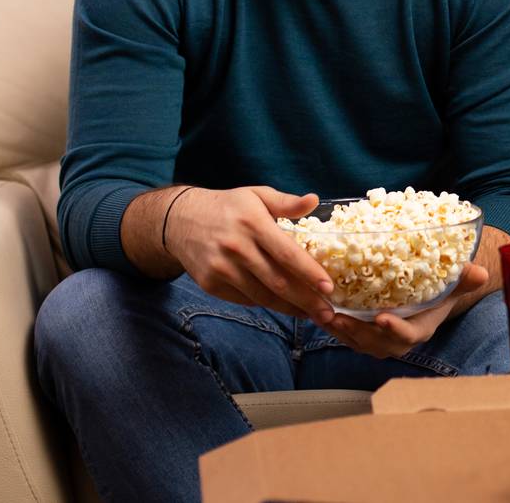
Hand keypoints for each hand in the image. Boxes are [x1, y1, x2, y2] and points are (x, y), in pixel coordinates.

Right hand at [165, 185, 337, 322]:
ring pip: (262, 296)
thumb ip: (286, 202)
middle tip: (328, 313)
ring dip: (289, 308)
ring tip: (311, 313)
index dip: (309, 273)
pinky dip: (266, 303)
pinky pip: (245, 299)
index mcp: (253, 223)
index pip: (287, 253)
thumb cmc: (227, 206)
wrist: (179, 219)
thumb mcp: (256, 195)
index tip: (329, 287)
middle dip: (306, 300)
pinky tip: (284, 305)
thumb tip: (314, 200)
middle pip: (277, 281)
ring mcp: (221, 268)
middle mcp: (237, 247)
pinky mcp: (210, 284)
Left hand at [320, 264, 488, 358]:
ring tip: (324, 314)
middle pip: (376, 343)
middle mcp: (398, 340)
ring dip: (339, 330)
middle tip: (339, 317)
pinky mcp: (363, 334)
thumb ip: (464, 279)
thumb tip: (481, 271)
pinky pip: (346, 334)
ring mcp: (379, 340)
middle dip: (356, 332)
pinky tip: (318, 311)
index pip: (408, 334)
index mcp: (420, 329)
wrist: (427, 298)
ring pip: (356, 341)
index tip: (382, 318)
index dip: (395, 329)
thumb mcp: (453, 284)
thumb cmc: (440, 290)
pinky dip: (332, 325)